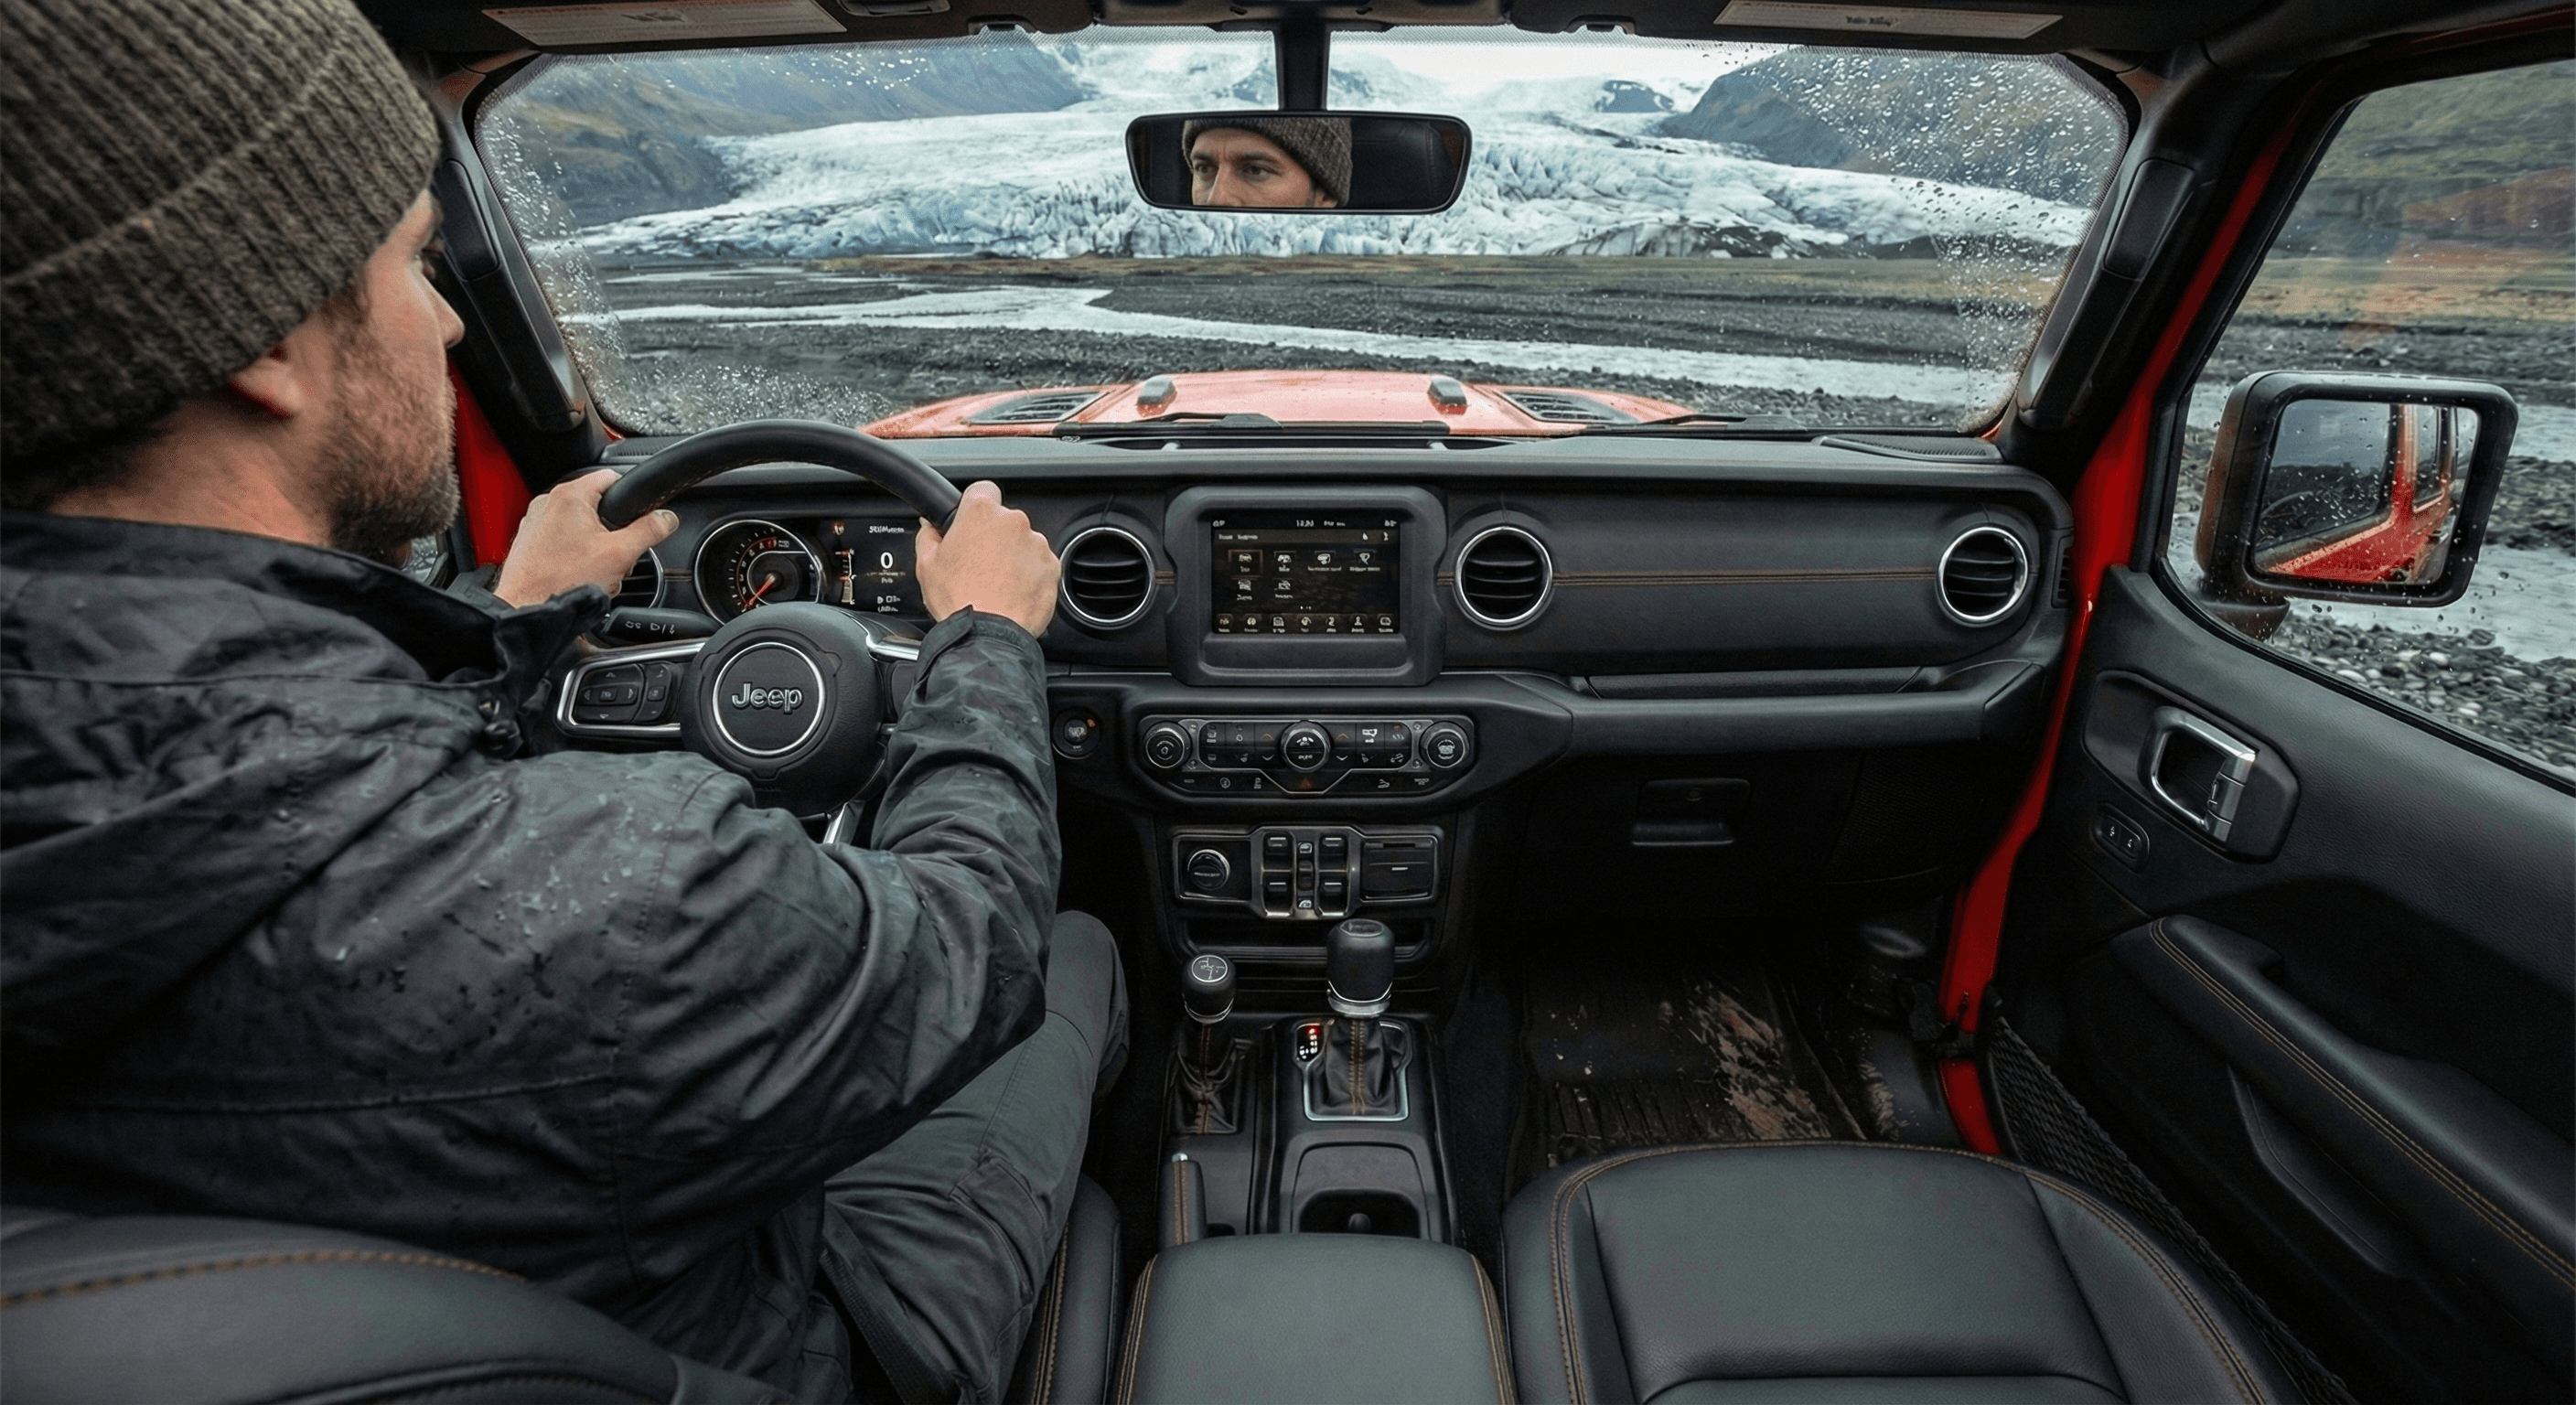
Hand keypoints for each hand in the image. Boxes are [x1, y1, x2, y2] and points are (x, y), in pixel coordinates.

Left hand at [491, 469, 678, 608]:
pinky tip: (579, 574)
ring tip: (596, 569)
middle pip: (597, 505)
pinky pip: (562, 540)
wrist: (528, 609)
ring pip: (580, 525)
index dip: (631, 497)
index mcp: (569, 496)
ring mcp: (536, 522)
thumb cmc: (562, 581)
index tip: (639, 517)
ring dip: (595, 545)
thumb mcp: (620, 554)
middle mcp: (548, 503)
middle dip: (613, 531)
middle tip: (616, 555)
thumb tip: (666, 519)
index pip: (612, 478)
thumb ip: (649, 531)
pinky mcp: (530, 542)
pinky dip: (575, 554)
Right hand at [916, 481, 1058, 635]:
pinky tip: (1012, 591)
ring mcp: (1036, 544)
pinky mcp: (1052, 567)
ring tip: (995, 582)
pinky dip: (1029, 574)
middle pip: (1003, 520)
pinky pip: (1039, 564)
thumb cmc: (960, 600)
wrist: (989, 634)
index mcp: (981, 513)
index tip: (972, 520)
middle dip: (993, 537)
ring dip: (1012, 556)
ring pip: (1023, 542)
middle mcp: (1014, 522)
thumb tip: (929, 528)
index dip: (975, 505)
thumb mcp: (926, 565)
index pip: (982, 489)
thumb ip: (928, 536)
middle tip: (978, 563)